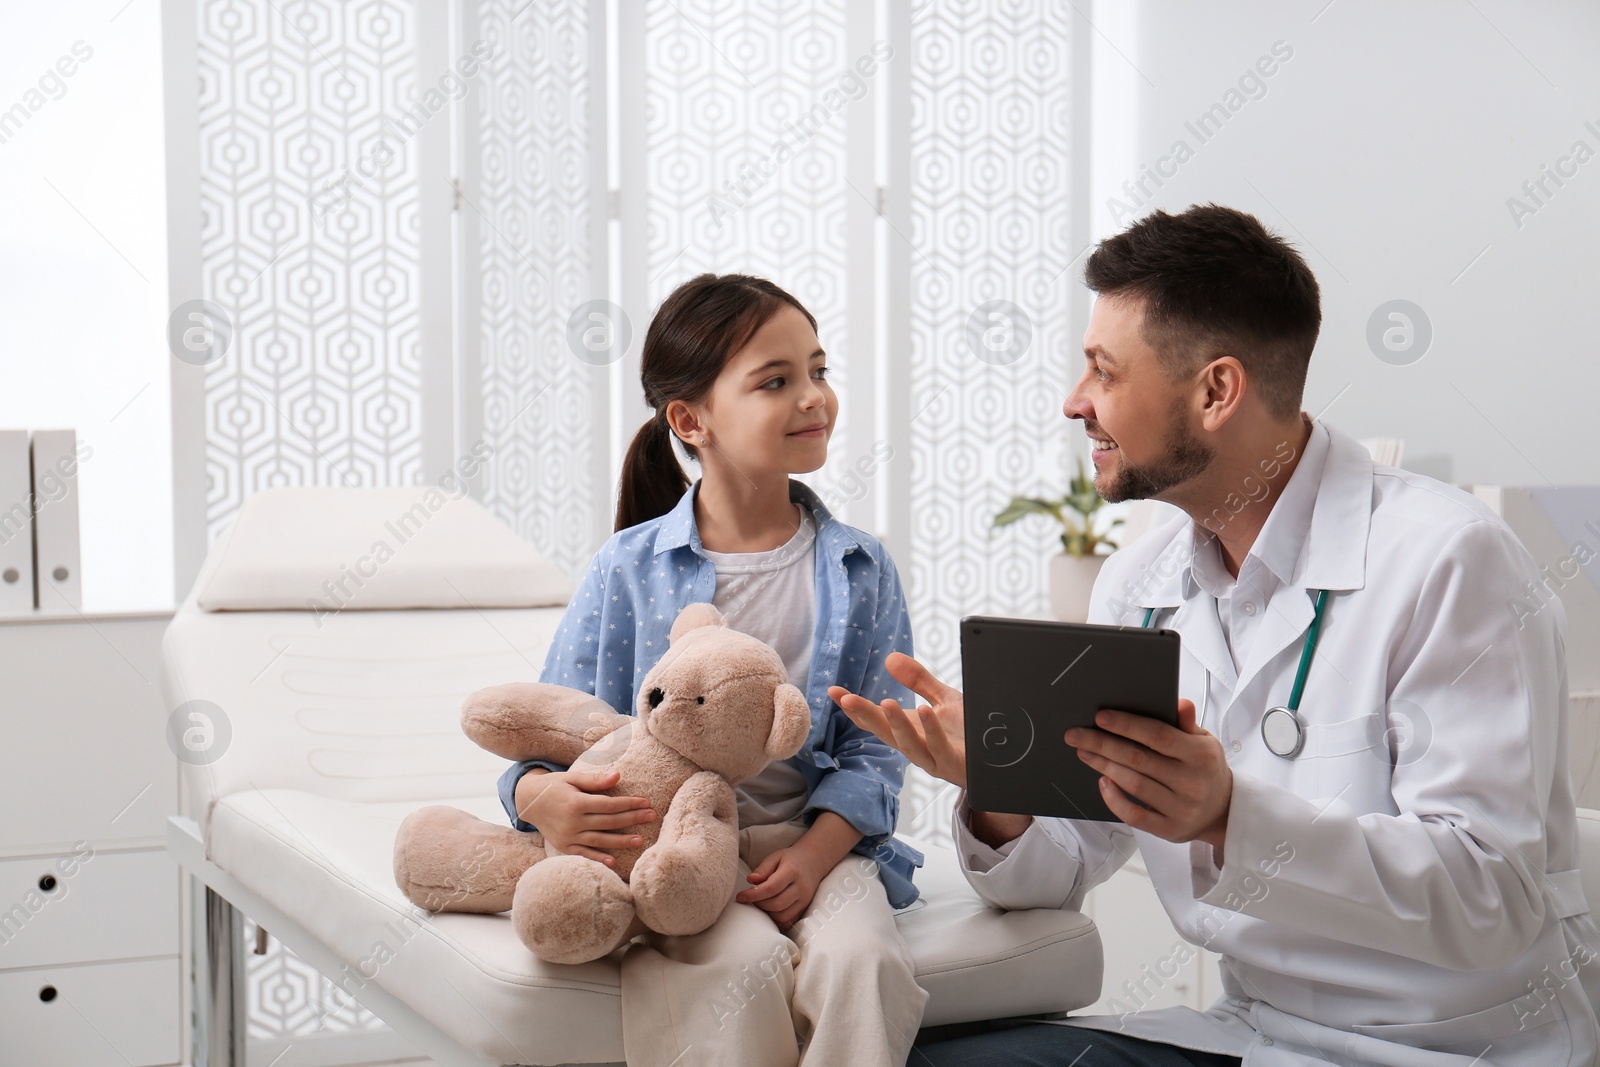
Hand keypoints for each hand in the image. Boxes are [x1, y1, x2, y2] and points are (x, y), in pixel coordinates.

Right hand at [518, 768, 655, 865]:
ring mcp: (568, 836)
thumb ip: (595, 780)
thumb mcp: (572, 778)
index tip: (647, 802)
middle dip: (632, 819)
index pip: (609, 805)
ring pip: (600, 840)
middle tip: (652, 816)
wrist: (528, 801)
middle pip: (608, 822)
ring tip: (641, 840)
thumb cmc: (554, 786)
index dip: (629, 803)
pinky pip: (583, 854)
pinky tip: (614, 862)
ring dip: (621, 841)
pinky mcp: (563, 846)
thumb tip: (618, 776)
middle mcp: (572, 821)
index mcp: (576, 802)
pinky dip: (598, 859)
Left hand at [736, 845, 828, 930]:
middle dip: (759, 904)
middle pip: (776, 904)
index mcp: (792, 871)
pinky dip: (776, 919)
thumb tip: (750, 880)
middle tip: (751, 898)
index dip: (753, 895)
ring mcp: (804, 899)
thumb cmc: (791, 859)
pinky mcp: (804, 908)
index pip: (771, 887)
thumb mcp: (775, 857)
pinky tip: (770, 910)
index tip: (740, 897)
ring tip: (761, 903)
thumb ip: (762, 869)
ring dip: (767, 913)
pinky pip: (789, 921)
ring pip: (782, 915)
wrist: (813, 861)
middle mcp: (800, 887)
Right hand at [828, 652, 966, 787]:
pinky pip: (940, 748)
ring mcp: (936, 759)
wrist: (1004, 756)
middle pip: (885, 733)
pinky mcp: (956, 764)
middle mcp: (918, 747)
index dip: (855, 708)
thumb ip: (918, 681)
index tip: (834, 692)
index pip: (876, 720)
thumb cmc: (972, 731)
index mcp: (911, 731)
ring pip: (909, 745)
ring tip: (885, 703)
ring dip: (896, 725)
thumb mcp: (944, 699)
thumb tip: (890, 659)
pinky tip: (924, 710)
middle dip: (865, 716)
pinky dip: (930, 730)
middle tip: (847, 699)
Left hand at [1066, 699, 1231, 850]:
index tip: (1100, 717)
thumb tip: (1180, 703)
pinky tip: (1103, 782)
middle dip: (1103, 744)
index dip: (1127, 726)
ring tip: (1085, 752)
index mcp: (1200, 755)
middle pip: (1138, 759)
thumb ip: (1187, 723)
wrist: (1224, 810)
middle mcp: (1191, 782)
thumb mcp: (1204, 741)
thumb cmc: (1205, 768)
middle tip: (1076, 734)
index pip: (1158, 736)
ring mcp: (1181, 808)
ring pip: (1133, 784)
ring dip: (1104, 766)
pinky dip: (1114, 798)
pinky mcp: (1169, 829)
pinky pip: (1134, 815)